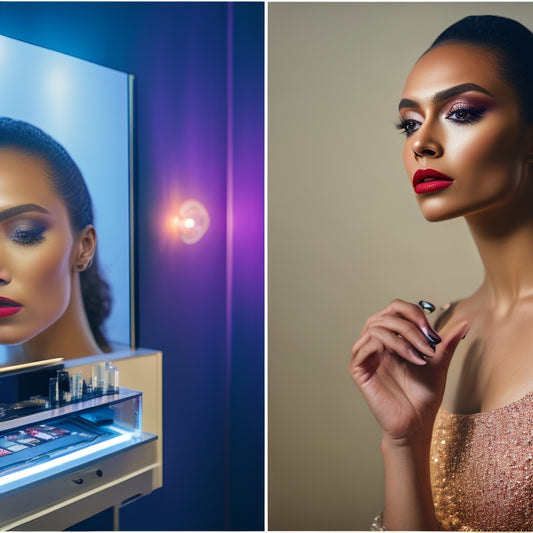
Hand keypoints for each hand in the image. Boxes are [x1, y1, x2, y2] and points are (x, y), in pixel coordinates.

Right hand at [350, 299, 467, 443]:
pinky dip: (391, 346)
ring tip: (422, 355)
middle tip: (430, 342)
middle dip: (411, 324)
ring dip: (404, 336)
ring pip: (376, 326)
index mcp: (391, 337)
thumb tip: (465, 321)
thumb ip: (447, 342)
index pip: (395, 309)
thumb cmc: (423, 396)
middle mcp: (375, 342)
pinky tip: (411, 360)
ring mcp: (365, 354)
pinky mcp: (358, 368)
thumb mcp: (438, 363)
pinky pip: (366, 344)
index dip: (414, 313)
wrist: (416, 423)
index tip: (434, 333)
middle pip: (385, 314)